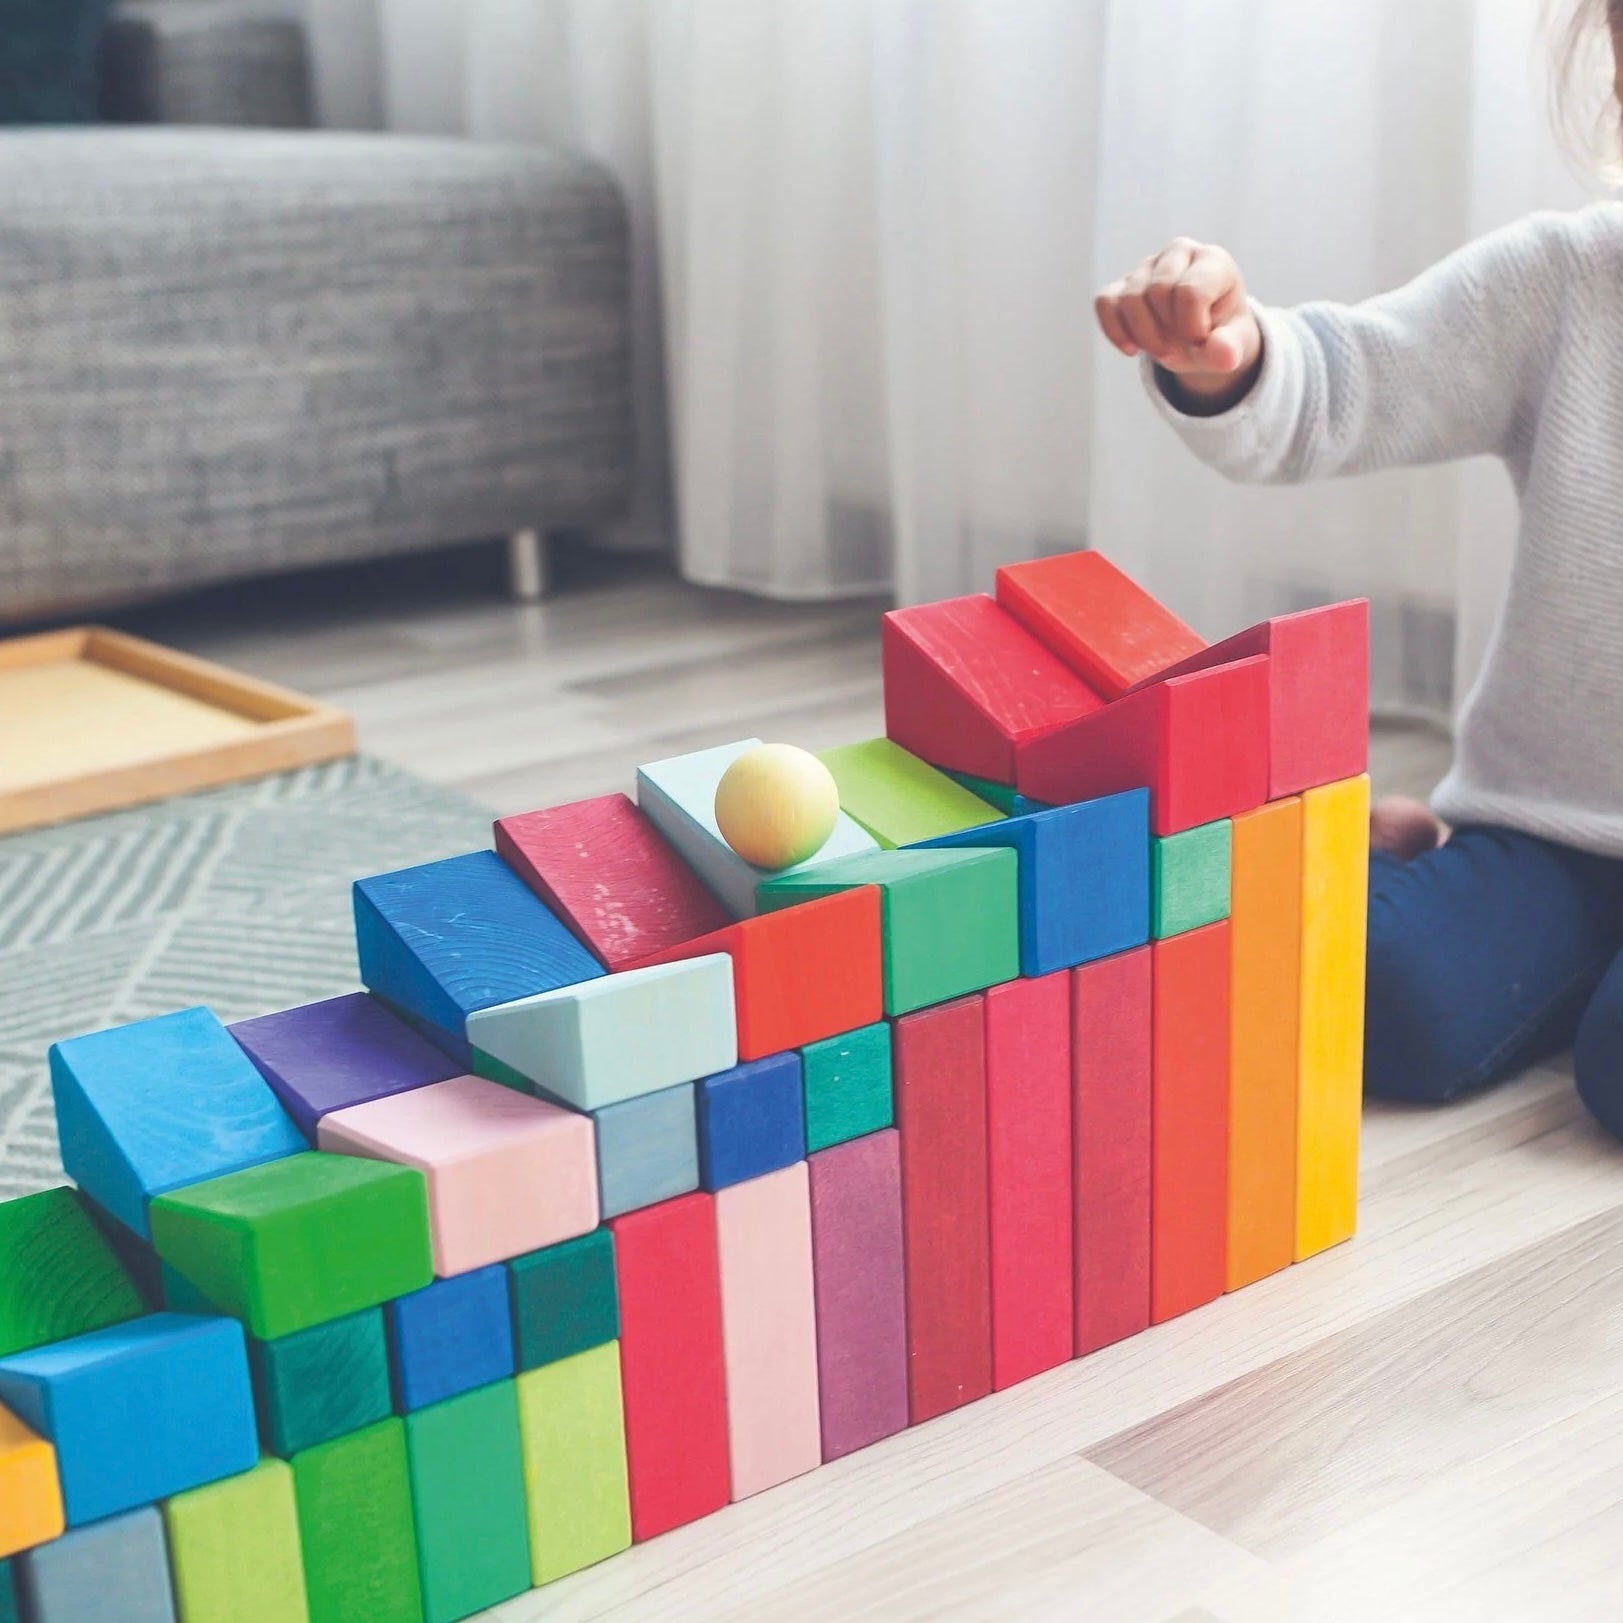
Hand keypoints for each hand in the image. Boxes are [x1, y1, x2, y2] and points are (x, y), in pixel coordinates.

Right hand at [1095, 238, 1262, 406]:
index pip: (1189, 291)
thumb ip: (1230, 349)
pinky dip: (1115, 332)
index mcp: (1213, 262)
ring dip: (1143, 336)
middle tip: (1178, 351)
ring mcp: (1147, 266)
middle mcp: (1179, 253)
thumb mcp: (1233, 345)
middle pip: (1157, 292)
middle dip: (1165, 332)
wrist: (1199, 335)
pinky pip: (1105, 303)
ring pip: (1130, 299)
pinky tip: (1133, 349)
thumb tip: (1224, 355)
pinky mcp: (1122, 284)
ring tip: (1160, 349)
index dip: (1191, 328)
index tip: (1200, 344)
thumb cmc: (1218, 334)